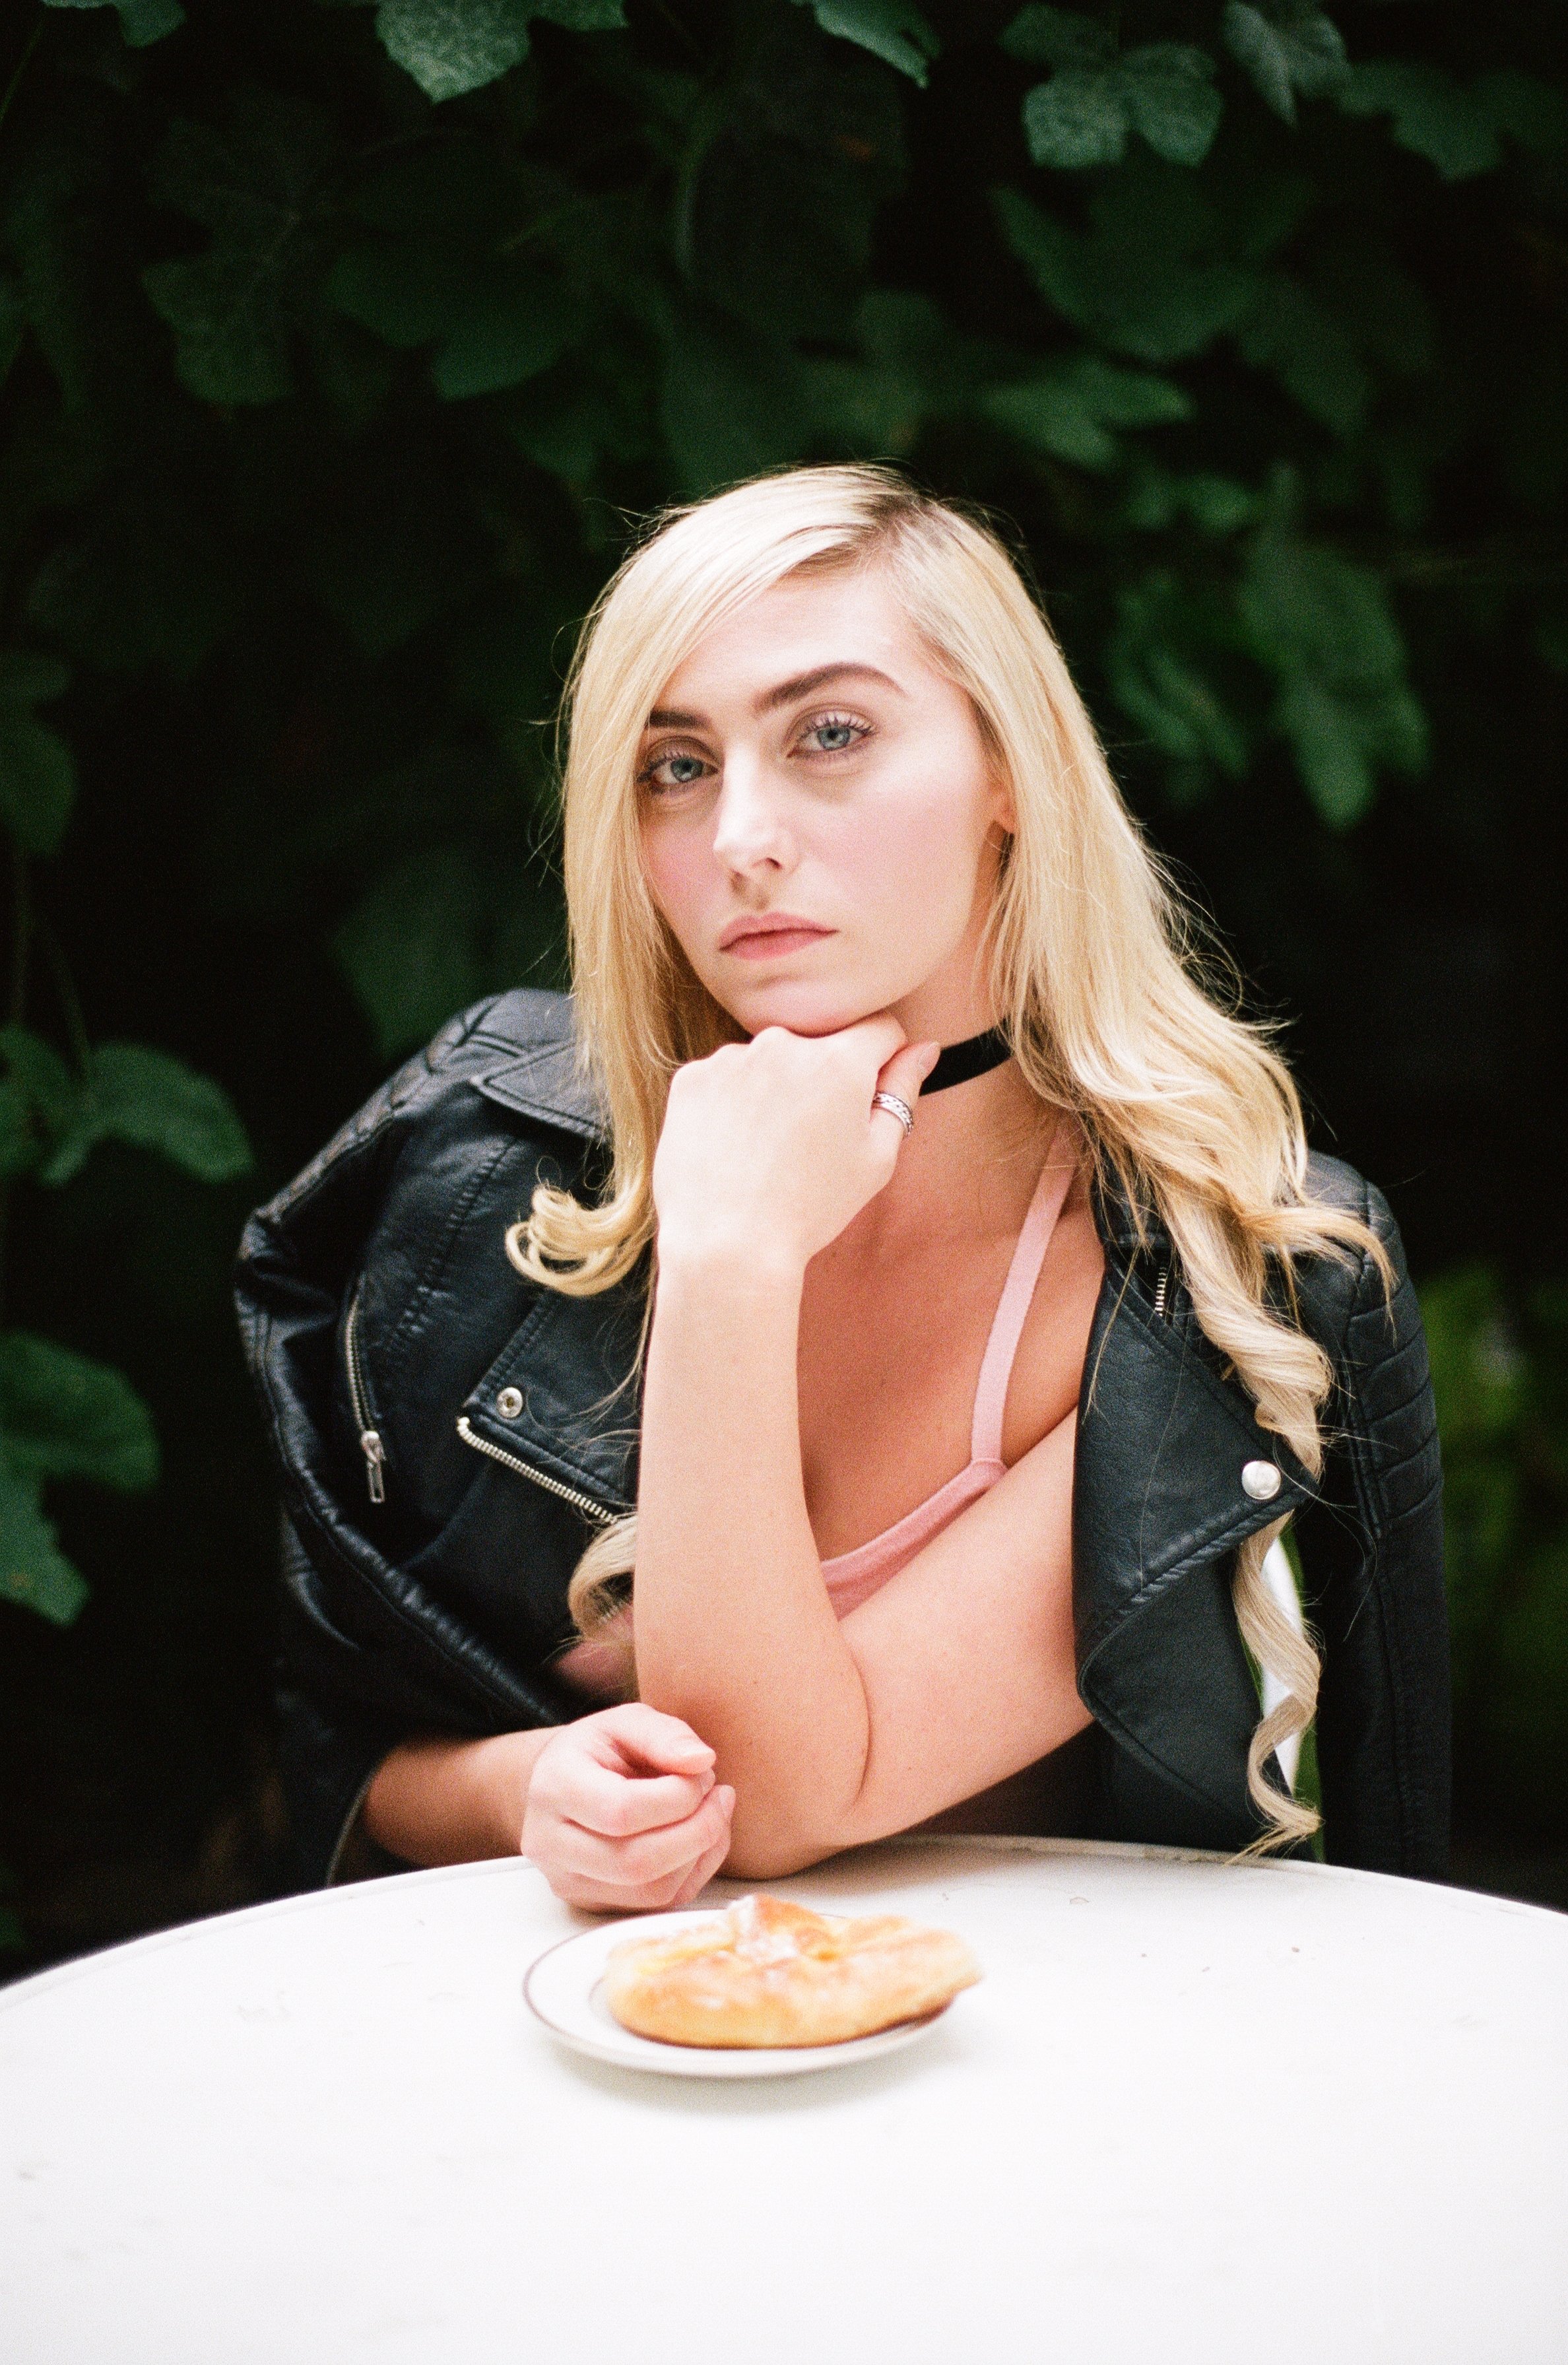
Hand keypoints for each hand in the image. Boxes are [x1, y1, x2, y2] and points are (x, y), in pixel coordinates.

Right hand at [522, 1703, 735, 1911]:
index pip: (621, 1811)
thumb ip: (663, 1734)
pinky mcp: (593, 1903)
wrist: (560, 1785)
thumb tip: (701, 1761)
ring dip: (700, 1852)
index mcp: (555, 1787)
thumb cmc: (596, 1750)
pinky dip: (693, 1871)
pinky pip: (657, 1903)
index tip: (704, 1773)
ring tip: (711, 1812)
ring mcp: (569, 1882)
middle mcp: (551, 1844)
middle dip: (698, 1830)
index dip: (679, 1797)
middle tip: (719, 1796)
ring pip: (652, 1891)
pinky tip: (698, 1838)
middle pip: (636, 1862)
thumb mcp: (625, 1722)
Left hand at [652, 1018, 940, 1272]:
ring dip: (774, 1090)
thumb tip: (923, 1048)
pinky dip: (732, 1104)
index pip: (879, 1028)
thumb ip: (901, 1091)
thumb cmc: (810, 1208)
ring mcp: (731, 1058)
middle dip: (823, 1080)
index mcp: (839, 1060)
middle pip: (819, 1047)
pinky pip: (725, 1078)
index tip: (866, 1098)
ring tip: (766, 1153)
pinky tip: (732, 1149)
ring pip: (769, 1062)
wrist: (726, 1245)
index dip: (882, 1061)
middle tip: (811, 1143)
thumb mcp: (876, 1157)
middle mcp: (783, 1044)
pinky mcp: (691, 1078)